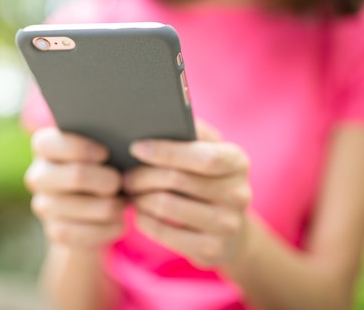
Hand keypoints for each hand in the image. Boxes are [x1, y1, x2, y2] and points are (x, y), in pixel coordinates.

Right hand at [25, 127, 125, 248]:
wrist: (91, 212)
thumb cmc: (101, 167)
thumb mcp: (99, 149)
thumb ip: (101, 136)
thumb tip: (120, 135)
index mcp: (45, 147)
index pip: (49, 144)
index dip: (80, 148)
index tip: (105, 153)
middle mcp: (38, 176)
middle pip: (77, 175)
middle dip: (107, 180)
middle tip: (119, 182)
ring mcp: (44, 206)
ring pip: (88, 207)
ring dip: (113, 206)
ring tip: (124, 202)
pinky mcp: (56, 233)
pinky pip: (89, 232)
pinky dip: (110, 227)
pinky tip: (118, 222)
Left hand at [124, 121, 251, 268]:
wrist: (228, 225)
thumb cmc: (205, 175)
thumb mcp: (204, 148)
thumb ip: (186, 128)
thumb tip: (155, 114)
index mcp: (237, 161)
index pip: (203, 156)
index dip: (167, 152)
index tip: (136, 147)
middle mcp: (239, 193)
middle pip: (177, 180)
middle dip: (143, 175)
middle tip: (124, 175)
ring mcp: (227, 224)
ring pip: (166, 206)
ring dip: (140, 197)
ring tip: (130, 191)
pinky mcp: (211, 249)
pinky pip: (163, 232)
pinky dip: (144, 220)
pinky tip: (139, 212)